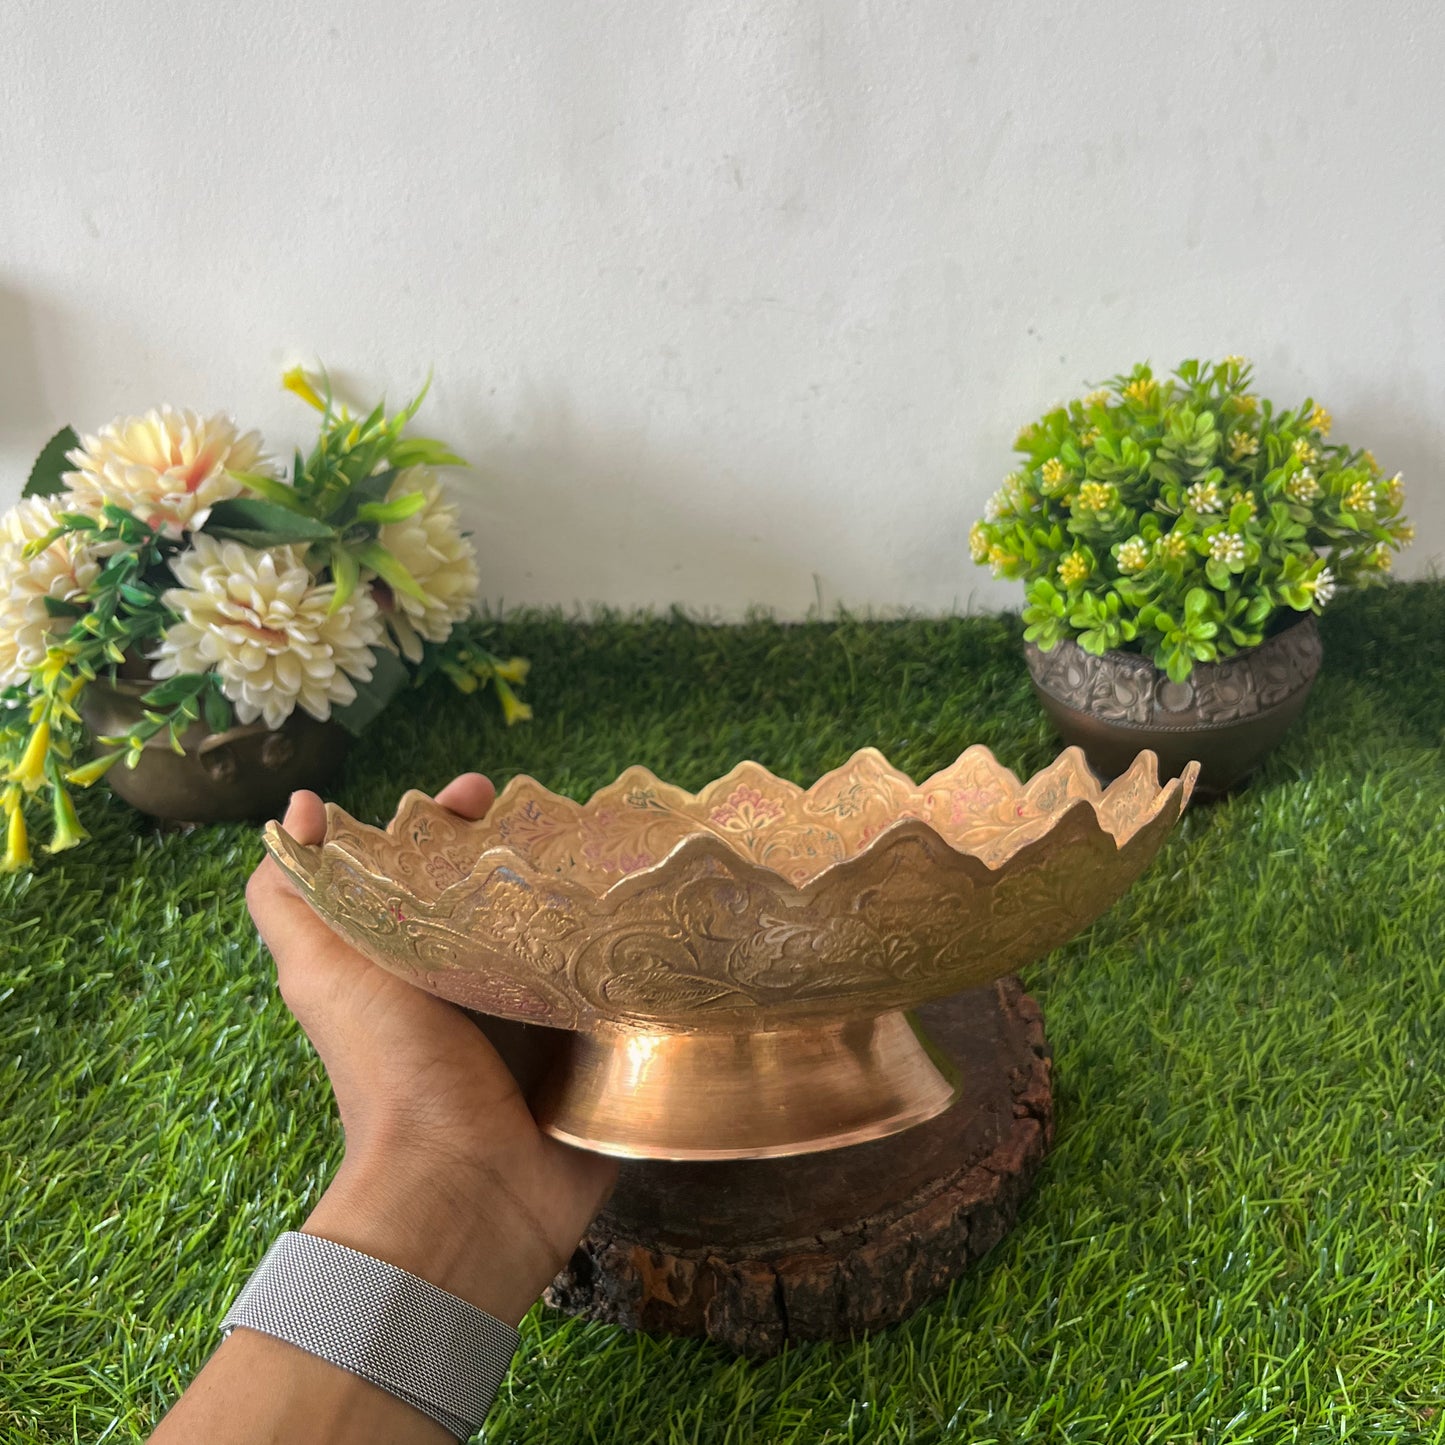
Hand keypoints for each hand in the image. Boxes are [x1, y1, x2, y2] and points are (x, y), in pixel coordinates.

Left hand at [245, 774, 617, 1325]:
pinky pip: (632, 992)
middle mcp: (486, 982)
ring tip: (629, 846)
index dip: (458, 824)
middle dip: (541, 847)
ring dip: (601, 894)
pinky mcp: (603, 1054)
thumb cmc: (390, 1068)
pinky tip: (670, 910)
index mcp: (423, 958)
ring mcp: (551, 1019)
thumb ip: (294, 894)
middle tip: (573, 815)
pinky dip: (646, 957)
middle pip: (519, 893)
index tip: (485, 792)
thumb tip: (302, 807)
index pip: (443, 868)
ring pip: (579, 934)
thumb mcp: (321, 968)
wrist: (464, 1188)